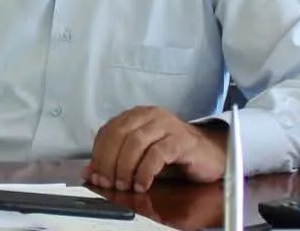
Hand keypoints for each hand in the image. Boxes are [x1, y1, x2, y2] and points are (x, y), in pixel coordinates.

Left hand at [82, 106, 226, 192]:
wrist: (210, 154)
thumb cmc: (174, 154)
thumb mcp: (141, 156)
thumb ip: (116, 160)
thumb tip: (89, 172)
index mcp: (137, 115)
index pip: (109, 129)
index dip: (99, 153)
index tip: (95, 174)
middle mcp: (151, 115)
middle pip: (120, 134)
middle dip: (109, 161)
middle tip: (109, 183)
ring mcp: (168, 125)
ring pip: (136, 142)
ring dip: (125, 167)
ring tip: (125, 185)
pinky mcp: (182, 140)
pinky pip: (157, 153)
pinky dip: (145, 171)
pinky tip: (143, 184)